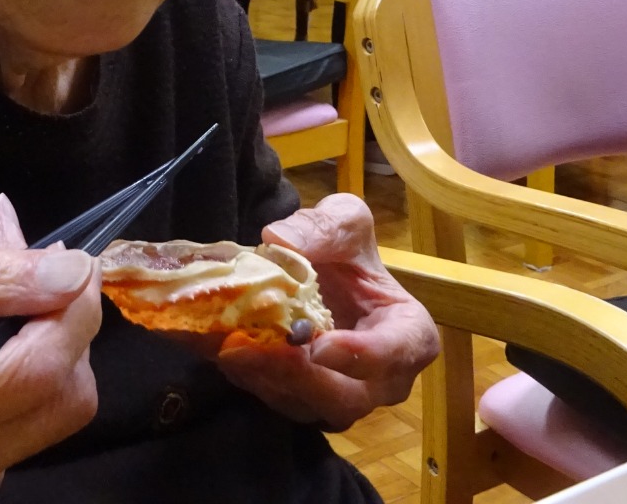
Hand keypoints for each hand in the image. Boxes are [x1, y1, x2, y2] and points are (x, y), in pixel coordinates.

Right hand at [0, 199, 101, 503]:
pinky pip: (21, 415)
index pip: (42, 371)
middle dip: (55, 308)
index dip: (70, 305)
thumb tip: (64, 270)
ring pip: (48, 401)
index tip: (63, 249)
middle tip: (8, 238)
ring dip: (34, 320)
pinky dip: (12, 351)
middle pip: (64, 393)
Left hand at [212, 194, 437, 430]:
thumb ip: (323, 226)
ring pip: (307, 406)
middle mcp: (382, 380)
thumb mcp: (345, 220)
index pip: (393, 354)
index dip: (358, 356)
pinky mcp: (305, 401)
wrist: (324, 272)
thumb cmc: (349, 250)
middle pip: (345, 397)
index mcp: (409, 334)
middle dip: (296, 376)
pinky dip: (247, 378)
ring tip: (227, 348)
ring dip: (264, 380)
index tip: (319, 345)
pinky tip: (217, 349)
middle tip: (252, 349)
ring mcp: (341, 396)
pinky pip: (279, 401)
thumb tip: (279, 239)